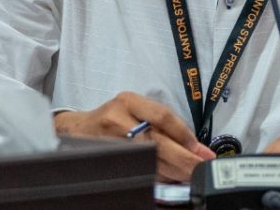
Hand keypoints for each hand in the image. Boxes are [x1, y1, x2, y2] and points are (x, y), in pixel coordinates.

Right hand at [53, 91, 214, 181]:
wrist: (78, 130)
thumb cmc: (113, 117)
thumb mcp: (135, 107)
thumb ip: (163, 122)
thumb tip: (196, 146)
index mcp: (129, 101)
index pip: (162, 116)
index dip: (184, 134)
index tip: (200, 149)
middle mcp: (119, 119)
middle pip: (157, 142)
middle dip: (184, 158)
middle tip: (202, 166)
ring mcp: (111, 141)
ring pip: (149, 160)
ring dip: (174, 171)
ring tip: (191, 174)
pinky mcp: (108, 158)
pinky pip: (139, 170)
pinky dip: (158, 176)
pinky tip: (171, 178)